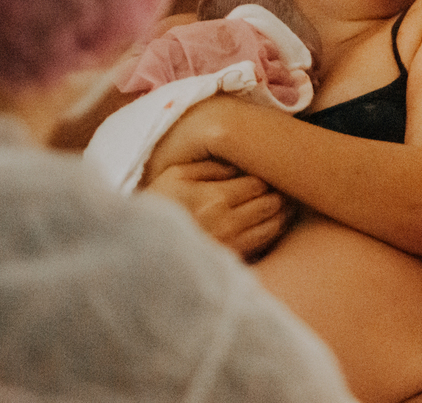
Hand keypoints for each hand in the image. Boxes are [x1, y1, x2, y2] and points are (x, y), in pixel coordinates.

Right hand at [143, 159, 293, 260]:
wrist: (139, 247)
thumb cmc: (157, 205)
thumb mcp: (175, 176)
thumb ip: (209, 165)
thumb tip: (239, 163)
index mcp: (214, 198)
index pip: (258, 183)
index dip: (266, 175)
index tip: (265, 171)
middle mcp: (227, 222)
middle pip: (271, 203)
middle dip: (277, 192)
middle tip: (278, 184)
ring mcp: (232, 243)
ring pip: (274, 223)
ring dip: (281, 210)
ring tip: (279, 200)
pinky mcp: (233, 258)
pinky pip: (266, 241)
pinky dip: (274, 228)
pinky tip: (271, 219)